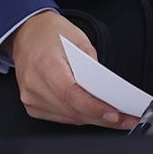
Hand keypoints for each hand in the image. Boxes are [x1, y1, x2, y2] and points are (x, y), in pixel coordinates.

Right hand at [6, 10, 135, 129]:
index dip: (94, 107)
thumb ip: (92, 65)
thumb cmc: (50, 33)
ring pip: (68, 117)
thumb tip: (106, 89)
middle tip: (126, 120)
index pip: (71, 94)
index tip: (114, 114)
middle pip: (72, 110)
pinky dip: (78, 116)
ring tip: (116, 119)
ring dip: (92, 119)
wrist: (26, 34)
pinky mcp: (32, 105)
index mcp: (45, 63)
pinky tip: (94, 114)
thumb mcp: (79, 39)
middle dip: (101, 117)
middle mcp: (34, 83)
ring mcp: (30, 97)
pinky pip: (60, 117)